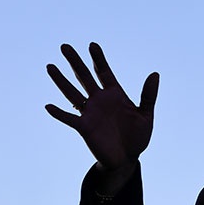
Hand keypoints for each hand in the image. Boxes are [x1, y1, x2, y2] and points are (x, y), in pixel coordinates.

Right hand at [45, 43, 158, 173]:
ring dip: (61, 81)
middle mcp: (99, 100)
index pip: (104, 72)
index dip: (98, 59)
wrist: (127, 159)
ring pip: (72, 93)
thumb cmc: (137, 137)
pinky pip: (69, 119)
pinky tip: (48, 106)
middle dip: (75, 62)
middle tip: (65, 46)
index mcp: (115, 94)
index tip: (92, 45)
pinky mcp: (84, 128)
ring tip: (50, 66)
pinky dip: (59, 113)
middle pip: (84, 77)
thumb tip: (155, 74)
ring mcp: (90, 113)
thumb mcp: (146, 116)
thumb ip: (148, 96)